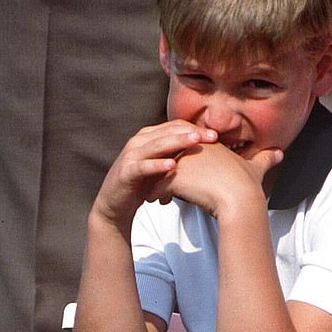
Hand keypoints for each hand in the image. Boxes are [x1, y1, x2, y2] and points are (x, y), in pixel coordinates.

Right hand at [92, 120, 217, 232]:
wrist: (115, 204)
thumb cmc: (141, 185)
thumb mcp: (161, 169)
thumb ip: (177, 158)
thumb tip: (205, 157)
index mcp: (148, 137)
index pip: (175, 127)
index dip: (196, 129)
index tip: (216, 136)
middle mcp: (139, 141)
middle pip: (168, 132)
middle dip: (192, 133)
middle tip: (213, 136)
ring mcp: (131, 155)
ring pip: (157, 145)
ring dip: (177, 142)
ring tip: (195, 141)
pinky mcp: (126, 172)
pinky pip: (143, 166)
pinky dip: (157, 165)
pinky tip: (172, 165)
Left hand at [150, 141, 283, 218]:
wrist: (240, 201)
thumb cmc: (248, 187)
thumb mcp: (256, 169)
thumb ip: (266, 159)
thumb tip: (281, 153)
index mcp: (207, 143)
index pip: (186, 149)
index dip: (181, 163)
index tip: (181, 176)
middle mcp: (192, 147)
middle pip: (168, 157)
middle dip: (162, 171)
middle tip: (158, 185)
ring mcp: (181, 161)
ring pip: (159, 170)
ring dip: (154, 183)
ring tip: (153, 196)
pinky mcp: (174, 177)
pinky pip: (156, 185)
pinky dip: (154, 194)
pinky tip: (156, 204)